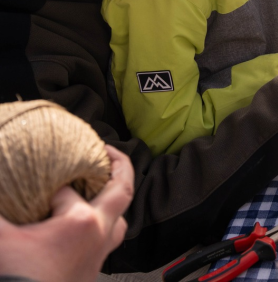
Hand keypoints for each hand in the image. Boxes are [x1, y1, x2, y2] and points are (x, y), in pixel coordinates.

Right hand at [0, 145, 133, 281]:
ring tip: (101, 190)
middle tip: (110, 151)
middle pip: (122, 192)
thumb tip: (0, 185)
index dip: (52, 181)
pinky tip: (81, 229)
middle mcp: (99, 236)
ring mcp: (98, 256)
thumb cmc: (18, 279)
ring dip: (113, 202)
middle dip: (120, 167)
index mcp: (81, 222)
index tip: (38, 178)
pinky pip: (105, 243)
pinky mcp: (90, 274)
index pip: (69, 189)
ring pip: (119, 222)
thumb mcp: (1, 239)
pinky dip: (99, 227)